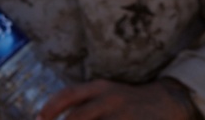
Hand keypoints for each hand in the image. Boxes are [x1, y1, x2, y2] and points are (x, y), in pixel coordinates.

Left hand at [37, 78, 199, 119]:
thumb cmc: (126, 102)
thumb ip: (83, 105)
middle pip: (78, 117)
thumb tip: (50, 117)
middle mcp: (110, 98)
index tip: (38, 118)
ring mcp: (122, 115)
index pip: (69, 94)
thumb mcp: (106, 95)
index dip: (50, 107)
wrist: (166, 102)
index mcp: (100, 88)